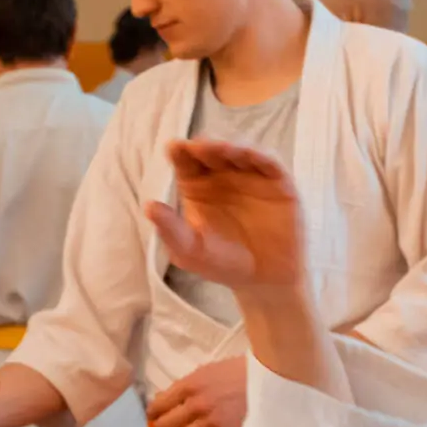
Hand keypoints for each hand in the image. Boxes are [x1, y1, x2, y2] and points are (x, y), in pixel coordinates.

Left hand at [144, 139, 309, 297]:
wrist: (263, 281)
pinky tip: (251, 155)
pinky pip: (270, 164)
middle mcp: (223, 176)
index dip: (180, 153)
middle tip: (196, 147)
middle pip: (212, 152)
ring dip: (231, 147)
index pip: (186, 163)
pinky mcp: (278, 183)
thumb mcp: (190, 251)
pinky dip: (261, 156)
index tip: (173, 148)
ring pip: (240, 152)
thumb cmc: (223, 264)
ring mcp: (251, 177)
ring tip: (220, 149)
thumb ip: (171, 230)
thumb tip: (148, 206)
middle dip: (204, 146)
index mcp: (198, 187)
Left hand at [149, 354, 250, 426]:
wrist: (262, 379)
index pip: (157, 406)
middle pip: (165, 426)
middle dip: (161, 426)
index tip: (153, 415)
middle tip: (166, 425)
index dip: (152, 413)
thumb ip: (181, 388)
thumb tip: (161, 402)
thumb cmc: (231, 372)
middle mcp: (196, 405)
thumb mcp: (202, 372)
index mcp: (188, 386)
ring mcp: (209, 423)